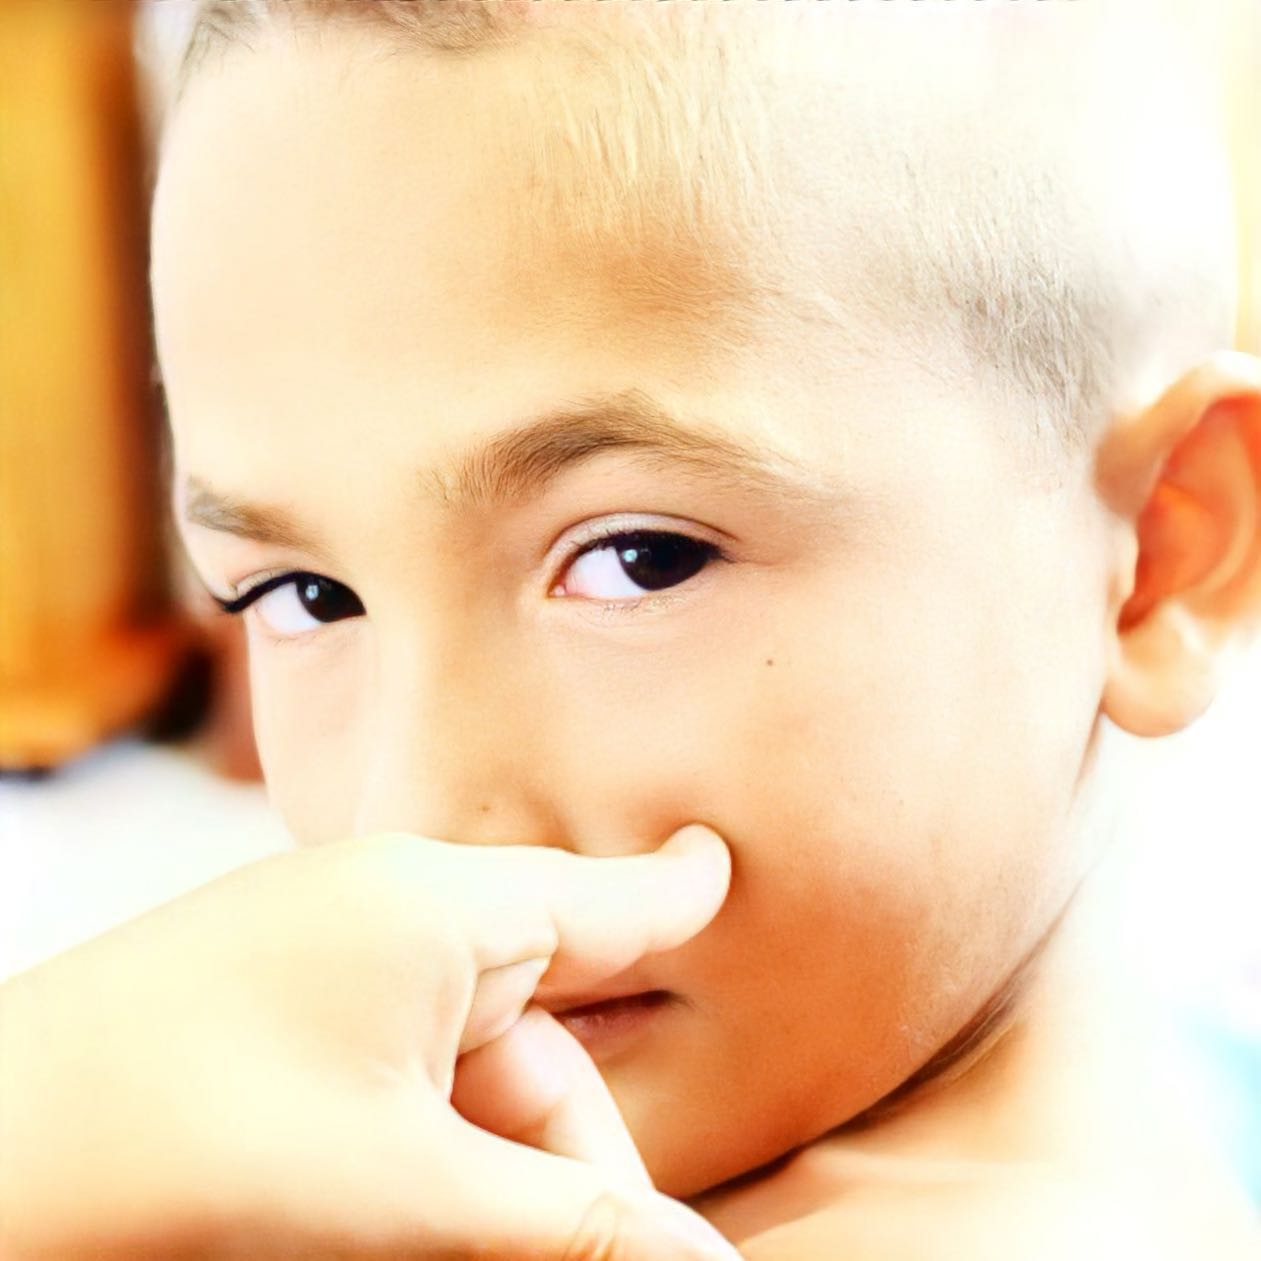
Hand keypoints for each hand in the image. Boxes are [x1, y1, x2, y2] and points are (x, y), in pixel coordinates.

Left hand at [0, 825, 738, 1259]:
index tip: (724, 872)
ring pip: (466, 1063)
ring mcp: (328, 951)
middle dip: (571, 1155)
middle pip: (539, 1028)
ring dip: (490, 1167)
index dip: (675, 895)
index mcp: (436, 906)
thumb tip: (694, 1254)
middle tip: (614, 1250)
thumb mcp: (401, 1190)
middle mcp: (390, 907)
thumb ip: (560, 1221)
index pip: (601, 900)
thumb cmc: (178, 1146)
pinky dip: (425, 1142)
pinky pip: (396, 1067)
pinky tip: (405, 1215)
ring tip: (444, 1235)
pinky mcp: (280, 997)